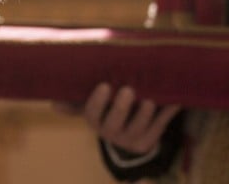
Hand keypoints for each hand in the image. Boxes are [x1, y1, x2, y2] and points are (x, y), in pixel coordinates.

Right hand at [59, 82, 180, 155]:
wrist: (128, 134)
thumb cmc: (108, 109)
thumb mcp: (93, 106)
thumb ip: (76, 102)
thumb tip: (53, 103)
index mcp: (96, 121)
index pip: (92, 114)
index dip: (98, 102)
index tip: (105, 86)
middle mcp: (111, 133)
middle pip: (114, 125)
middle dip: (121, 108)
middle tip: (129, 90)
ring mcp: (131, 139)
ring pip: (138, 130)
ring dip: (145, 115)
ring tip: (150, 100)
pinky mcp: (148, 142)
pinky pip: (159, 128)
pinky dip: (168, 115)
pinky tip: (175, 102)